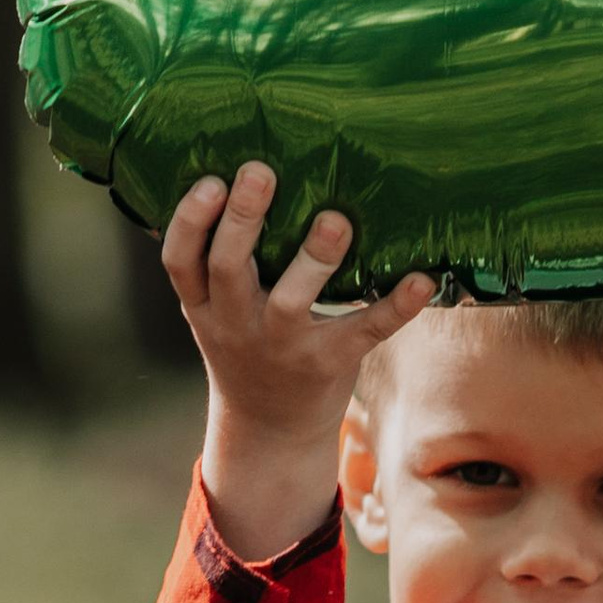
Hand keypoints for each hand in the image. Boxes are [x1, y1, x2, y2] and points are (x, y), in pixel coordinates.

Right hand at [164, 164, 433, 560]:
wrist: (269, 431)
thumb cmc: (247, 345)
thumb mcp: (216, 311)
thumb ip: (220, 262)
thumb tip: (236, 175)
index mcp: (203, 306)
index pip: (180, 261)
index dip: (189, 221)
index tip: (210, 182)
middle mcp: (236, 324)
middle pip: (228, 268)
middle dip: (242, 220)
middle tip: (259, 172)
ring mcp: (282, 347)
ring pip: (290, 301)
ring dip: (313, 259)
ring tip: (334, 220)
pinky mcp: (329, 363)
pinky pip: (364, 332)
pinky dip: (395, 307)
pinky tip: (422, 279)